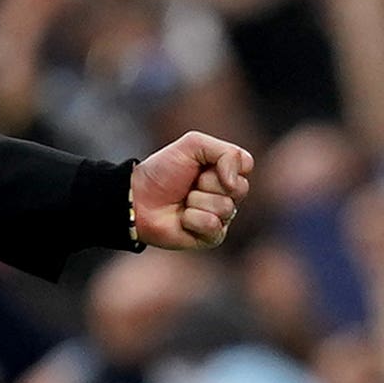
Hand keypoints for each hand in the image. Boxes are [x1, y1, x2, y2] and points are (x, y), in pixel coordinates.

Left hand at [132, 131, 252, 249]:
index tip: (201, 164)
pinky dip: (192, 219)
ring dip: (196, 201)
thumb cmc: (162, 171)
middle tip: (190, 184)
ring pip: (225, 207)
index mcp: (226, 171)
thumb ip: (225, 153)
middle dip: (208, 182)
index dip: (224, 163)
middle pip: (239, 188)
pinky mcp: (212, 237)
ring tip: (183, 201)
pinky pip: (213, 225)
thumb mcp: (193, 145)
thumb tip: (235, 183)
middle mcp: (227, 194)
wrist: (137, 197)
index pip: (246, 164)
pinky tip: (181, 218)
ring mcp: (222, 217)